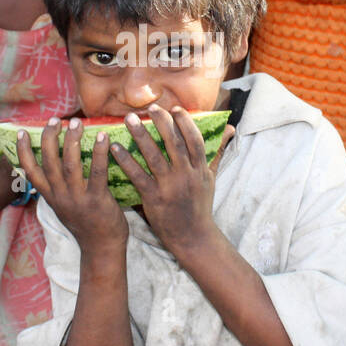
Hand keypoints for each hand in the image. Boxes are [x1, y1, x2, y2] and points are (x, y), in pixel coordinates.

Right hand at [17, 117, 128, 259]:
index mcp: (50, 196)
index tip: (21, 132)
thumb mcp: (64, 206)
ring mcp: (77, 198)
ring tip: (76, 123)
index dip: (23, 151)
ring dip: (72, 141)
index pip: (30, 171)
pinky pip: (97, 172)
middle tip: (56, 120)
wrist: (101, 248)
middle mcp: (60, 196)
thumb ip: (58, 187)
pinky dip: (99, 153)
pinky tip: (103, 137)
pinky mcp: (97, 200)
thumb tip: (56, 162)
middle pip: (49, 162)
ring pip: (70, 164)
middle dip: (49, 137)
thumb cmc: (86, 223)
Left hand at [108, 105, 233, 257]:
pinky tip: (116, 148)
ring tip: (129, 120)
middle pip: (174, 143)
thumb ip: (217, 152)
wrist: (193, 238)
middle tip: (150, 108)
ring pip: (154, 156)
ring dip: (140, 135)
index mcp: (200, 169)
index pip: (194, 140)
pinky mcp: (154, 198)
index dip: (185, 122)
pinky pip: (138, 175)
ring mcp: (170, 187)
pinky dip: (126, 160)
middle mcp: (187, 175)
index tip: (174, 108)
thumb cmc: (200, 206)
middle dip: (162, 122)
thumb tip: (229, 129)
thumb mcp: (211, 178)